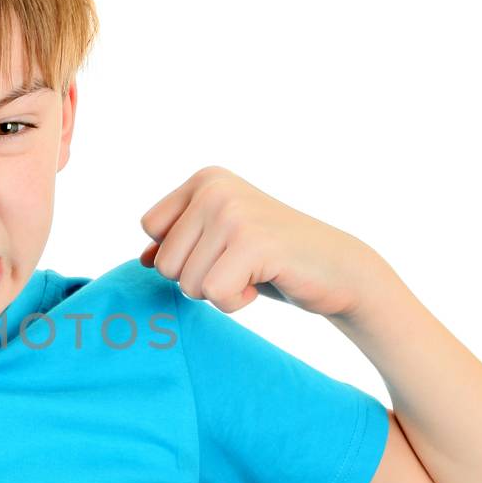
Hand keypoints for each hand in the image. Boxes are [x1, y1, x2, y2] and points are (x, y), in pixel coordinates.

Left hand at [139, 166, 379, 318]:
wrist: (338, 269)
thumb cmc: (274, 259)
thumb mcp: (221, 244)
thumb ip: (181, 245)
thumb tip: (143, 259)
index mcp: (204, 179)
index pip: (150, 227)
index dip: (181, 253)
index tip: (221, 249)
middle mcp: (215, 188)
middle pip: (164, 260)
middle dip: (198, 277)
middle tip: (240, 265)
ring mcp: (233, 213)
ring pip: (186, 281)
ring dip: (219, 291)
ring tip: (253, 272)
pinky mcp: (251, 243)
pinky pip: (213, 293)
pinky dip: (235, 302)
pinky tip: (261, 283)